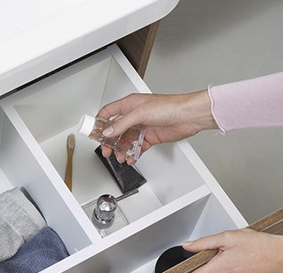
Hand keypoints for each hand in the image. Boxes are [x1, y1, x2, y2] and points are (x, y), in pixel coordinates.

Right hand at [97, 90, 217, 163]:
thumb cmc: (169, 106)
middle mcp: (135, 115)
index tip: (93, 133)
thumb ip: (122, 123)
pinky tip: (131, 157)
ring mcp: (142, 127)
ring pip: (125, 140)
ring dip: (121, 149)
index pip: (108, 112)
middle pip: (115, 129)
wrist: (188, 116)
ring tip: (119, 157)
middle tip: (106, 150)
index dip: (99, 122)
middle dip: (109, 141)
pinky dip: (133, 153)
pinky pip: (137, 147)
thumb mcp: (141, 113)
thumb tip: (108, 132)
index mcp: (130, 105)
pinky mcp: (150, 137)